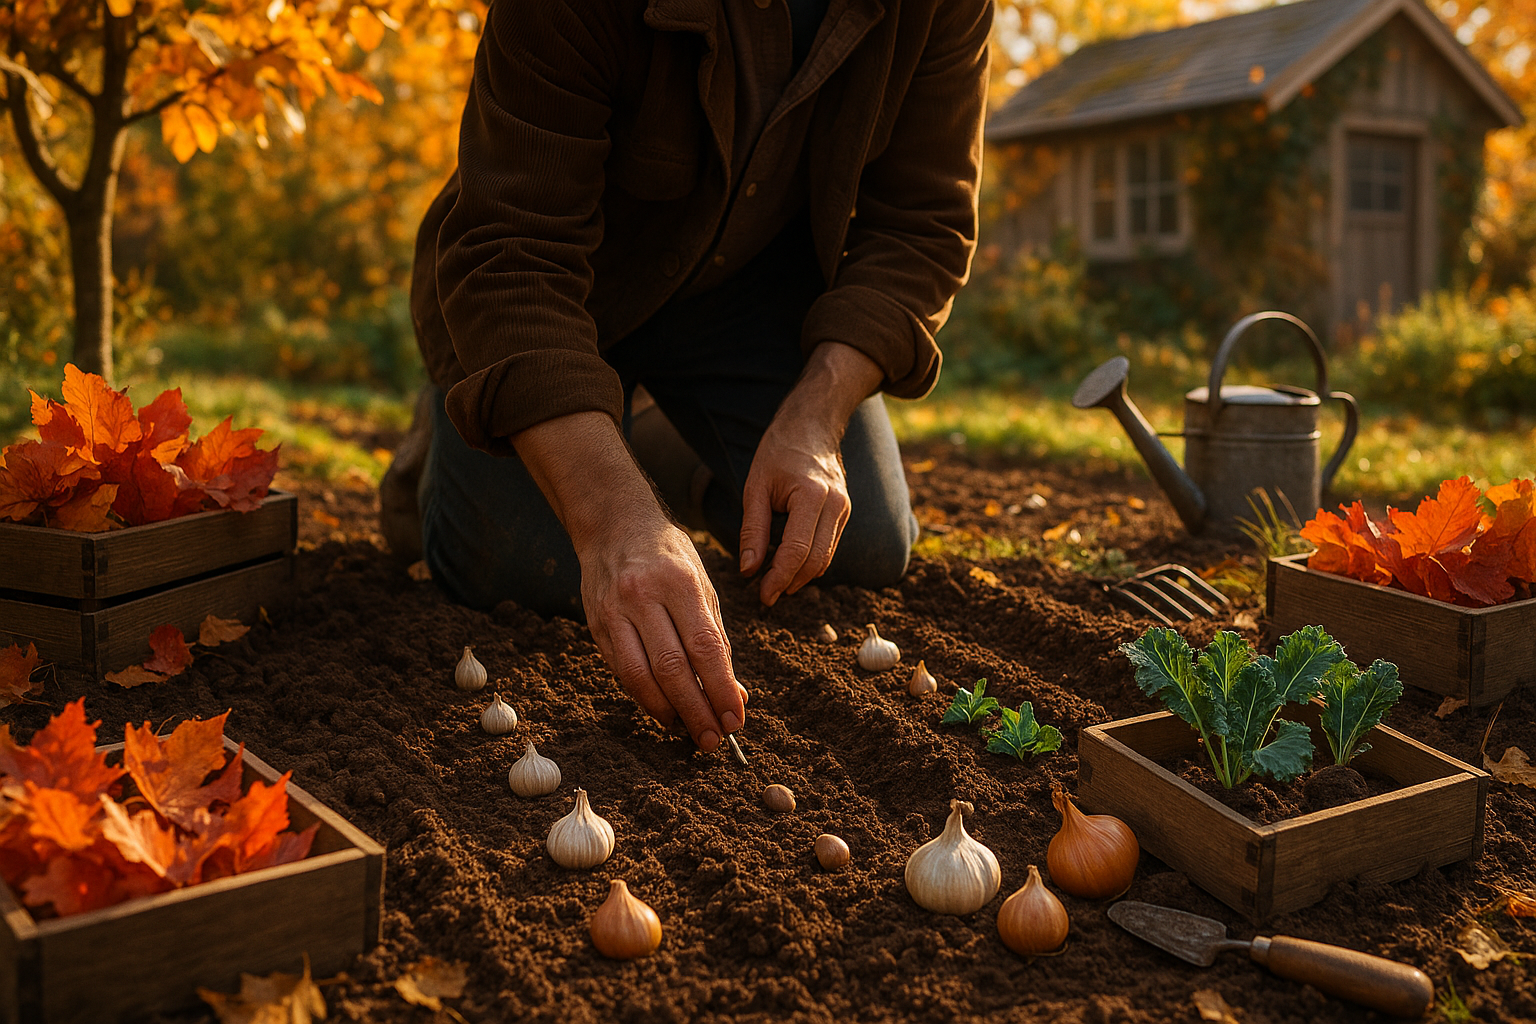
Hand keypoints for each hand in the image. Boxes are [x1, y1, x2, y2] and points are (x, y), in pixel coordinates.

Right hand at [577, 510, 746, 750]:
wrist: (614, 523)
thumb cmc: (668, 555)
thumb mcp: (702, 584)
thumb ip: (716, 638)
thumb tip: (733, 693)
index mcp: (680, 583)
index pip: (705, 648)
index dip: (721, 689)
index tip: (736, 718)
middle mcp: (644, 596)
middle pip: (672, 668)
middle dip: (696, 710)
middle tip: (713, 739)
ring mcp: (614, 611)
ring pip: (640, 676)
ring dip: (667, 711)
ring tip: (688, 730)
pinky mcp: (596, 624)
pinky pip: (621, 670)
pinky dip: (644, 697)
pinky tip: (663, 710)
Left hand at [739, 341, 884, 605]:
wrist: (813, 426)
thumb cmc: (778, 452)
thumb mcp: (755, 487)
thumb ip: (752, 530)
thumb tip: (749, 571)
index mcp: (811, 495)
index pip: (797, 550)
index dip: (779, 578)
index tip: (762, 596)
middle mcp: (835, 505)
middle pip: (816, 561)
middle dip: (790, 583)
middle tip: (765, 597)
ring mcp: (844, 509)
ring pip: (826, 559)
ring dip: (801, 577)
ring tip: (774, 585)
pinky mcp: (844, 513)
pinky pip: (829, 548)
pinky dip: (810, 562)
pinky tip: (788, 566)